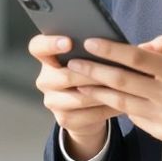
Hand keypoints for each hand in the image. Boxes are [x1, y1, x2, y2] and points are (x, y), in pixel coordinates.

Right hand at [28, 34, 121, 159]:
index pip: (38, 47)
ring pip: (79, 97)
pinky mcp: (64, 119)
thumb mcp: (87, 58)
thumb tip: (112, 40)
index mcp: (46, 58)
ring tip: (123, 86)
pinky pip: (89, 114)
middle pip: (63, 76)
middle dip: (90, 72)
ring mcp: (52, 101)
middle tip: (112, 67)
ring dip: (102, 92)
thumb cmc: (90, 74)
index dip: (50, 43)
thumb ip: (92, 49)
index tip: (69, 42)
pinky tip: (124, 102)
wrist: (87, 109)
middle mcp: (45, 80)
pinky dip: (108, 107)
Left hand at [68, 35, 161, 160]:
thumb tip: (137, 47)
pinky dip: (118, 106)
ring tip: (79, 83)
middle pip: (122, 81)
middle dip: (94, 71)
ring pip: (122, 102)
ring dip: (97, 92)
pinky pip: (134, 117)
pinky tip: (104, 98)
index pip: (137, 58)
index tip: (90, 42)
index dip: (111, 50)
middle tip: (73, 63)